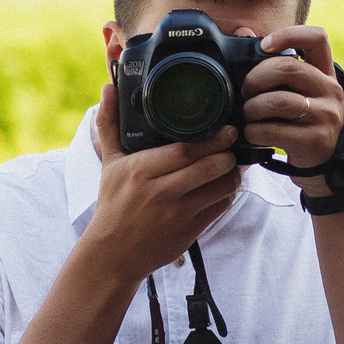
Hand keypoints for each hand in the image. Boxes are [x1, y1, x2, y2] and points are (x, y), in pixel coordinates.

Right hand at [74, 82, 244, 285]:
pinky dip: (229, 193)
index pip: (183, 151)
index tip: (226, 128)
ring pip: (220, 187)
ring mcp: (177, 214)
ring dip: (234, 173)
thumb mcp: (109, 164)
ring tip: (234, 161)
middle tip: (235, 140)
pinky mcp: (190, 231)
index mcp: (140, 171)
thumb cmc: (112, 204)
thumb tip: (107, 89)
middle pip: (206, 167)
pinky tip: (227, 183)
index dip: (210, 139)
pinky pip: (220, 207)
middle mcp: (160, 192)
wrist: (113, 254)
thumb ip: (110, 124)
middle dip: (228, 152)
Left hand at [238, 24, 343, 186]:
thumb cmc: (300, 120)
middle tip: (246, 91)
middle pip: (288, 68)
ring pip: (278, 101)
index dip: (288, 34)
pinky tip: (253, 133)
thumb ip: (272, 62)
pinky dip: (254, 131)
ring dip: (252, 108)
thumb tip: (243, 31)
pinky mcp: (315, 141)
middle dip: (256, 78)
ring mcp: (326, 116)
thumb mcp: (294, 90)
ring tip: (248, 114)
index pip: (317, 37)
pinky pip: (273, 130)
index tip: (264, 46)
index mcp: (325, 72)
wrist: (321, 163)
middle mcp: (331, 90)